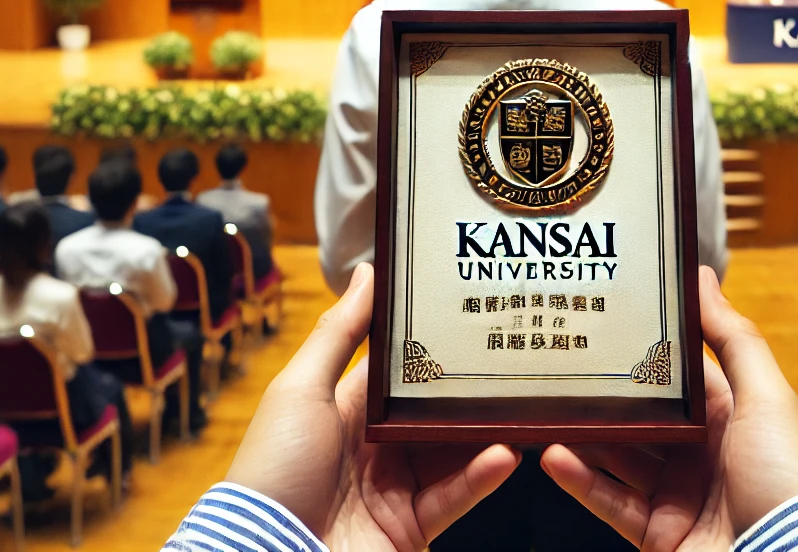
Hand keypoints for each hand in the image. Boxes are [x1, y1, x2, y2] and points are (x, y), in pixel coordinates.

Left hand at [225, 263, 519, 549]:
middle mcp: (376, 448)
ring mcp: (396, 489)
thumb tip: (366, 272)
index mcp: (347, 411)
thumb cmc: (274, 468)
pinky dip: (481, 476)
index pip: (400, 371)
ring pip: (455, 452)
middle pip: (435, 411)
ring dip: (487, 431)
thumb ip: (339, 333)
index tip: (470, 310)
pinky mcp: (412, 527)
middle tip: (514, 356)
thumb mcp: (302, 390)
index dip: (433, 344)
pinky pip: (456, 496)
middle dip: (473, 388)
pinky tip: (505, 454)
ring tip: (522, 404)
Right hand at [541, 267, 797, 549]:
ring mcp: (678, 496)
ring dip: (582, 436)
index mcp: (729, 417)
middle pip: (639, 418)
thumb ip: (732, 337)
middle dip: (601, 395)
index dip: (641, 351)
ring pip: (617, 458)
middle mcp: (701, 454)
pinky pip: (611, 504)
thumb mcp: (765, 396)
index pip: (676, 376)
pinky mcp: (659, 534)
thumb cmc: (790, 476)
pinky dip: (581, 482)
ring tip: (545, 408)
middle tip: (559, 363)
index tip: (602, 321)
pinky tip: (554, 456)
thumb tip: (704, 276)